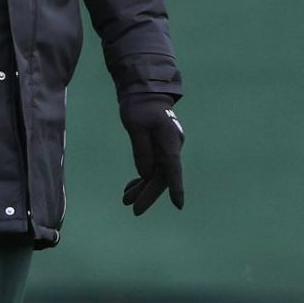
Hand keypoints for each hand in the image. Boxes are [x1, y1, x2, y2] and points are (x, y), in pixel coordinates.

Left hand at [119, 95, 184, 214]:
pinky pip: (152, 168)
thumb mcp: (135, 126)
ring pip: (157, 174)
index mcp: (169, 140)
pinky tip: (130, 187)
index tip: (178, 204)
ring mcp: (167, 149)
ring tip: (125, 200)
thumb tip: (146, 174)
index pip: (172, 167)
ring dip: (142, 187)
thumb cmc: (139, 107)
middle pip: (162, 176)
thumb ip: (142, 151)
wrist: (145, 93)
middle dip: (148, 193)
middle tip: (133, 209)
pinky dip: (142, 178)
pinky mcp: (160, 149)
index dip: (175, 187)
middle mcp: (172, 146)